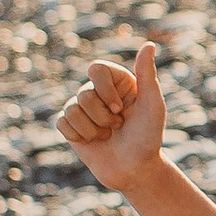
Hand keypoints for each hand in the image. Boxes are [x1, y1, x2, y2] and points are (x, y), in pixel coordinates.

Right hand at [57, 39, 166, 189]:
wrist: (135, 170)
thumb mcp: (152, 105)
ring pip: (71, 110)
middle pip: (84, 94)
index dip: (104, 90)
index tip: (119, 109)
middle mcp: (98, 91)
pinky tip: (93, 142)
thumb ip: (147, 74)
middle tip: (118, 127)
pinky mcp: (71, 125)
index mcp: (118, 80)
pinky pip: (62, 123)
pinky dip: (79, 136)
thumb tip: (148, 45)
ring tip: (108, 136)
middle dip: (102, 117)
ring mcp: (83, 107)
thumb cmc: (148, 137)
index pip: (97, 69)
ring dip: (92, 129)